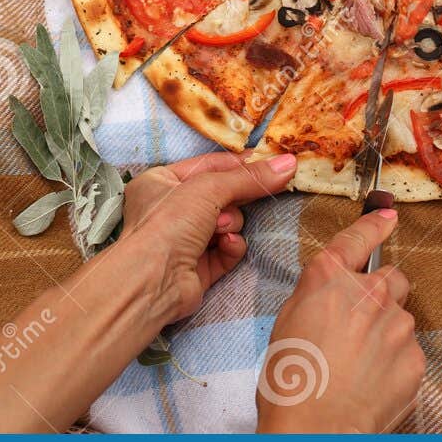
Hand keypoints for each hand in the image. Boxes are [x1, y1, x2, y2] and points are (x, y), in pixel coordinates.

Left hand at [114, 150, 297, 324]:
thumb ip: (249, 177)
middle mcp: (170, 210)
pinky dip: (231, 247)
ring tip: (221, 229)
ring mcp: (184, 240)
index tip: (270, 162)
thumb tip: (288, 163)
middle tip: (260, 192)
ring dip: (230, 224)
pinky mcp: (198, 268)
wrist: (152, 279)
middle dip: (236, 198)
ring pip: (226, 223)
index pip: (207, 166)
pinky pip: (226, 251)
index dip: (238, 165)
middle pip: (220, 195)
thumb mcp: (209, 188)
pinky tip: (228, 245)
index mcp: (161, 181)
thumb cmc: (169, 221)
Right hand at [256, 209, 424, 433]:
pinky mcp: (415, 358)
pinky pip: (409, 352)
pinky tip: (373, 383)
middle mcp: (369, 293)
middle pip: (392, 279)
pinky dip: (396, 364)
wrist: (316, 427)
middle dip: (381, 295)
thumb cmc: (291, 380)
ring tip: (360, 366)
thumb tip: (334, 296)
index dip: (375, 224)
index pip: (358, 238)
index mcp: (329, 278)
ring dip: (386, 334)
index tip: (387, 215)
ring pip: (400, 319)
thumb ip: (318, 296)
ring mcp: (397, 325)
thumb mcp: (289, 321)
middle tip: (360, 325)